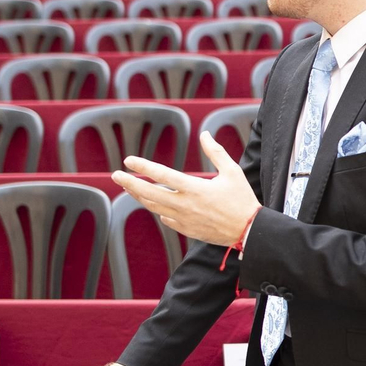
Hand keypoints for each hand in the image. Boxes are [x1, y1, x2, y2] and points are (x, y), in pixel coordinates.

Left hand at [112, 133, 260, 246]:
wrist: (250, 231)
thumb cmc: (242, 199)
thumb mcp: (232, 172)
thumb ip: (216, 152)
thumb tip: (205, 134)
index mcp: (195, 188)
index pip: (162, 175)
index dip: (143, 166)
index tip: (129, 160)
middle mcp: (185, 205)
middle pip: (149, 193)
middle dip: (130, 183)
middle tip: (115, 175)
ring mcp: (184, 220)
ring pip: (154, 207)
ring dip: (140, 196)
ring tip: (129, 188)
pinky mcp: (187, 230)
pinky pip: (166, 219)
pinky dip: (159, 210)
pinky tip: (155, 205)